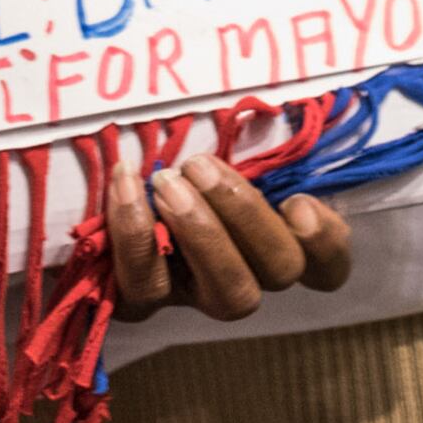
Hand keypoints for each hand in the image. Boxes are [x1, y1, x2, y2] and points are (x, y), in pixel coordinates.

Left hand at [105, 151, 352, 321]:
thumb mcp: (210, 152)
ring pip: (230, 292)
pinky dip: (133, 232)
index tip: (297, 202)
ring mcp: (193, 295)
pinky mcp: (141, 303)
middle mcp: (241, 276)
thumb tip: (275, 119)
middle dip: (246, 214)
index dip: (326, 243)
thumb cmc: (166, 160)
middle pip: (279, 271)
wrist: (95, 185)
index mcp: (267, 239)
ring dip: (202, 232)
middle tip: (200, 166)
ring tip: (167, 181)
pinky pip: (144, 288)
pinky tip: (126, 182)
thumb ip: (244, 151)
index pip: (326, 266)